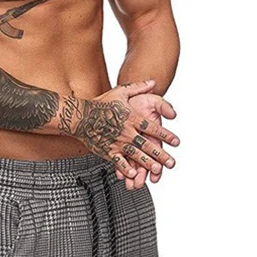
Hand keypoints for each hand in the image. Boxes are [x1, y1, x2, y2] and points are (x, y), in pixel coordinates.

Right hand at [59, 80, 177, 187]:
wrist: (80, 116)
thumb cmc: (100, 104)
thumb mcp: (121, 92)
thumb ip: (139, 87)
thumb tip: (153, 82)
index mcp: (132, 118)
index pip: (152, 128)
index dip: (166, 135)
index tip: (176, 142)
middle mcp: (126, 132)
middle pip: (147, 145)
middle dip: (161, 155)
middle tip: (171, 162)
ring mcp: (117, 142)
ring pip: (136, 155)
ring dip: (147, 163)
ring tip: (156, 170)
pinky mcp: (108, 151)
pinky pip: (118, 161)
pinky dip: (125, 168)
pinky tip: (133, 174)